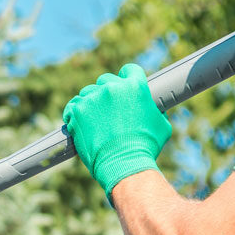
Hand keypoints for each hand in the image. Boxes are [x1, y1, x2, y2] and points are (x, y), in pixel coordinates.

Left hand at [60, 63, 171, 196]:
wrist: (124, 164)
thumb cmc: (146, 147)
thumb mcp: (162, 126)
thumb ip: (156, 111)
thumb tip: (154, 109)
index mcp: (135, 86)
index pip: (129, 70)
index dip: (127, 78)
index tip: (123, 87)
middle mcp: (113, 88)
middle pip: (106, 80)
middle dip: (108, 92)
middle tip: (109, 109)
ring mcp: (93, 98)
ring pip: (88, 92)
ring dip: (91, 102)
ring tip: (94, 119)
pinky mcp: (77, 111)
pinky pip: (73, 105)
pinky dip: (75, 113)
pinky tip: (80, 121)